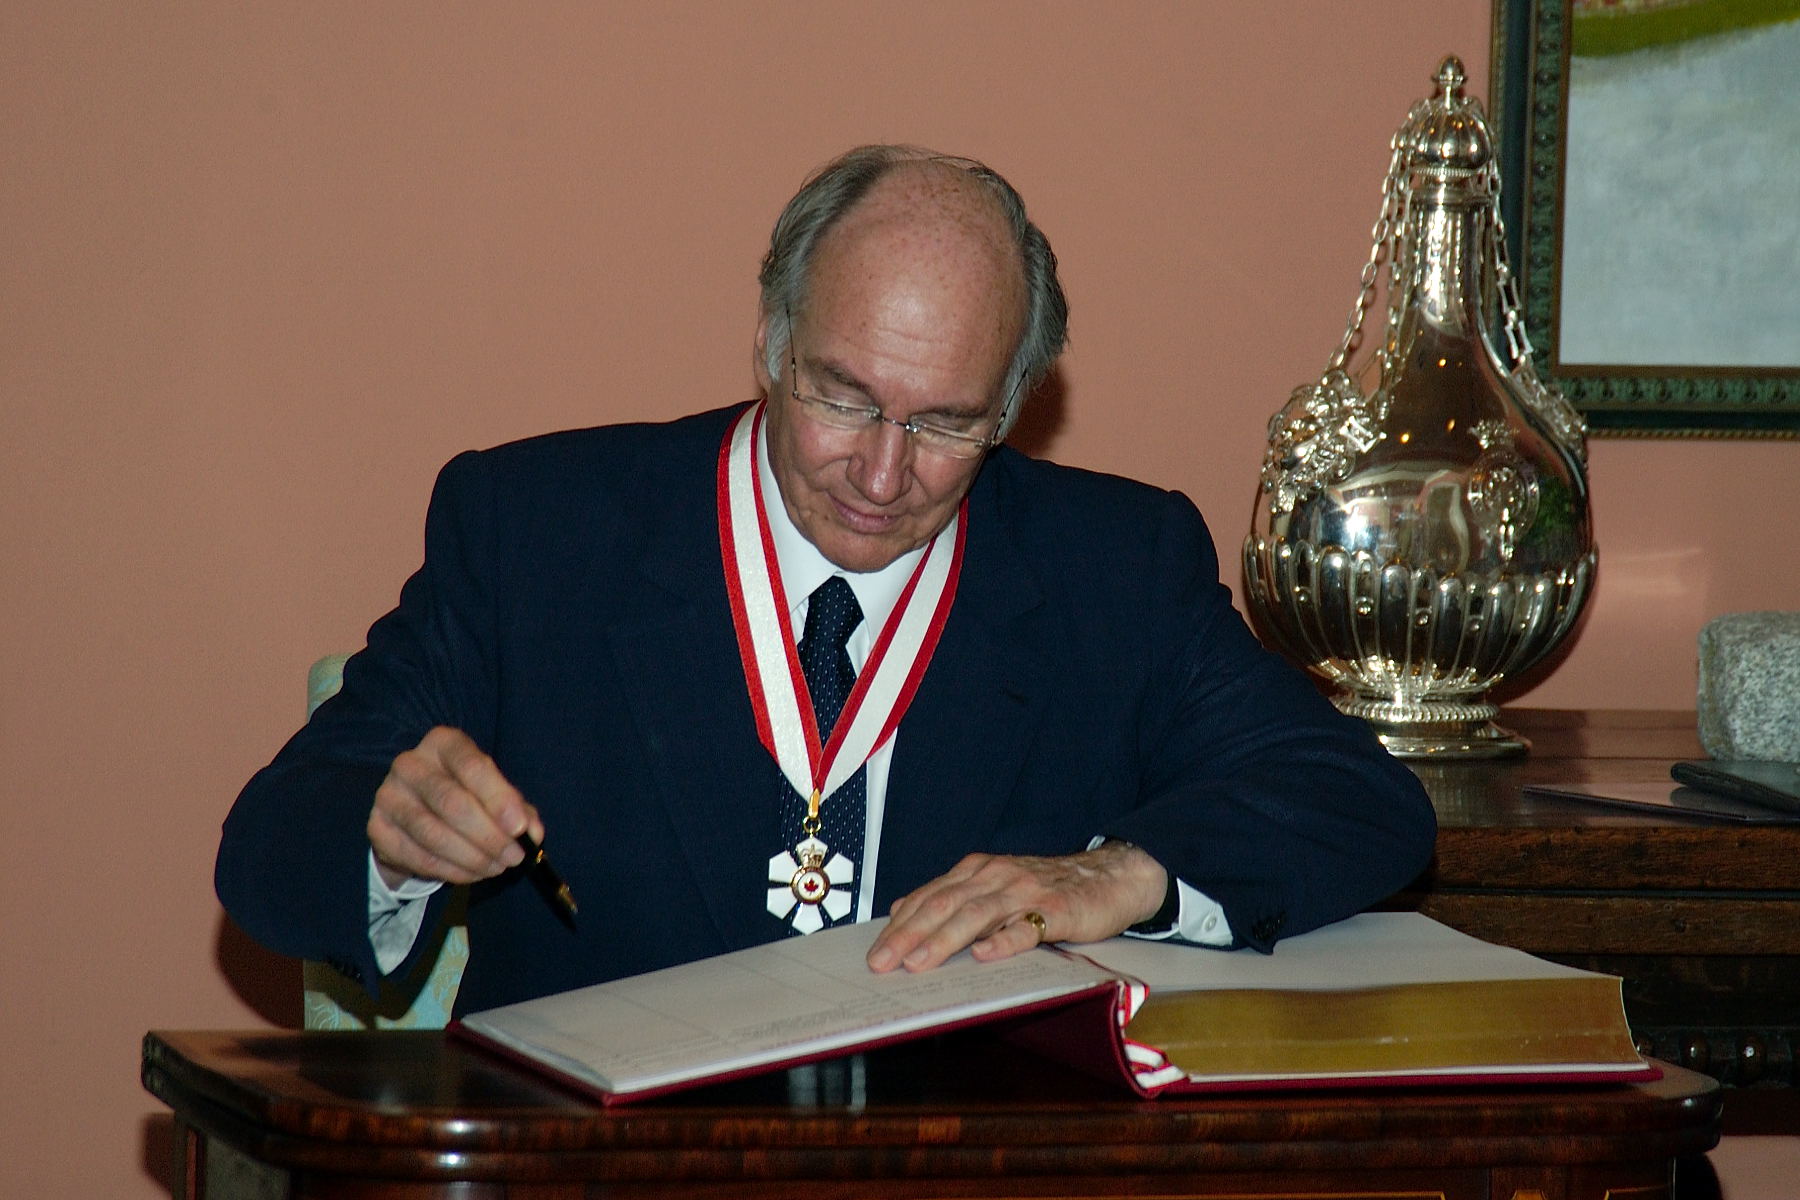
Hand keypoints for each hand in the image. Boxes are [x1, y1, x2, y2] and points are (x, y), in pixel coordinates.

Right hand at [367, 726, 542, 887]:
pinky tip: (472, 873)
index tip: (520, 828)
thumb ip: (517, 809)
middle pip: (451, 802)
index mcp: (443, 743)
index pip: (472, 765)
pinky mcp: (377, 828)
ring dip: (472, 857)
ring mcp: (388, 795)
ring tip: (497, 867)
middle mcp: (410, 763)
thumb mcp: (494, 793)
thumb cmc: (466, 795)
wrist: (417, 813)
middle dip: (488, 835)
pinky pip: (417, 856)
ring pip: (433, 833)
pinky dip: (451, 870)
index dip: (499, 798)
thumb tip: (532, 834)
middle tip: (513, 857)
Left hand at [866, 842, 1168, 972]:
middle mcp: (997, 876)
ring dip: (944, 940)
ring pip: (978, 915)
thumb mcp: (994, 885)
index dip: (900, 925)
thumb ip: (952, 897)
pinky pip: (1027, 926)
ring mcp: (1026, 892)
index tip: (875, 952)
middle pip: (946, 905)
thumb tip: (902, 911)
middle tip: (883, 962)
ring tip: (919, 962)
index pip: (930, 897)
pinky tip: (984, 955)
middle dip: (910, 935)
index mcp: (978, 871)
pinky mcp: (1057, 911)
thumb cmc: (1048, 887)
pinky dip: (1004, 940)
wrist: (1109, 876)